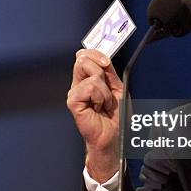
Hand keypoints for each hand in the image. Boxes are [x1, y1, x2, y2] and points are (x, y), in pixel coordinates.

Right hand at [67, 49, 122, 181]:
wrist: (115, 135)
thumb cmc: (115, 116)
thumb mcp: (118, 87)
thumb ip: (109, 72)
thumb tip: (104, 59)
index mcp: (88, 78)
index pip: (85, 55)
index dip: (96, 54)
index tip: (107, 63)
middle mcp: (79, 84)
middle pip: (82, 59)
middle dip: (100, 70)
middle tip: (107, 87)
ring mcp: (75, 92)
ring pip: (91, 74)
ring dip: (105, 90)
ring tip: (104, 103)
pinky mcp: (73, 102)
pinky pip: (89, 87)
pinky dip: (100, 97)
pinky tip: (99, 107)